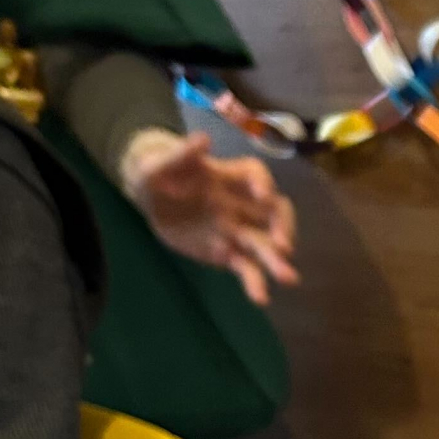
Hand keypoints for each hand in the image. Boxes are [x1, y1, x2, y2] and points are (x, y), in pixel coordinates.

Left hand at [124, 133, 299, 305]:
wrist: (150, 198)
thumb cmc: (158, 172)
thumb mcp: (160, 162)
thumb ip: (182, 153)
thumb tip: (204, 139)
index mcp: (227, 177)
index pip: (255, 175)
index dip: (263, 184)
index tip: (263, 196)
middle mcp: (240, 203)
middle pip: (273, 212)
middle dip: (282, 227)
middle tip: (284, 245)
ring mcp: (236, 230)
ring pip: (263, 245)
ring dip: (276, 261)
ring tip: (288, 278)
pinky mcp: (226, 253)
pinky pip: (246, 268)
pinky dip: (255, 283)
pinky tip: (261, 299)